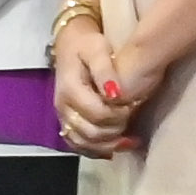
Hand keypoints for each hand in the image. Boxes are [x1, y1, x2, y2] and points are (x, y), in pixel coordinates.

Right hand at [51, 13, 138, 153]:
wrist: (70, 44)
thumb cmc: (87, 45)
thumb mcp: (97, 49)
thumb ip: (105, 70)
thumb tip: (115, 94)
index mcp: (70, 89)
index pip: (96, 113)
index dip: (117, 115)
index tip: (133, 106)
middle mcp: (62, 107)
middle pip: (90, 132)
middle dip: (115, 130)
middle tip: (132, 118)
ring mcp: (63, 116)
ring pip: (83, 143)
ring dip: (108, 146)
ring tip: (130, 140)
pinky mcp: (68, 122)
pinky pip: (79, 144)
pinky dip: (97, 149)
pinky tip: (116, 147)